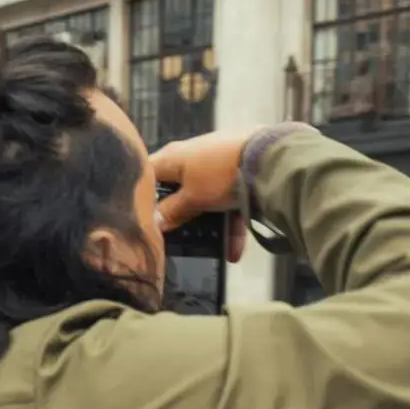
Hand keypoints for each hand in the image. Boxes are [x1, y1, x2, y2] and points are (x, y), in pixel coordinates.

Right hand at [151, 128, 264, 263]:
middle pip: (177, 188)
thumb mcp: (192, 198)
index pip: (146, 173)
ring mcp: (218, 164)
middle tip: (173, 236)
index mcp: (173, 157)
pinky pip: (229, 200)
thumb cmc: (219, 175)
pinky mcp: (240, 172)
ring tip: (210, 248)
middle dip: (177, 213)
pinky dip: (230, 223)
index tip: (139, 217)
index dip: (140, 195)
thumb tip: (152, 222)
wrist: (270, 158)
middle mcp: (192, 156)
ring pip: (206, 196)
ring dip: (209, 224)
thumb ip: (171, 211)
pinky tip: (234, 252)